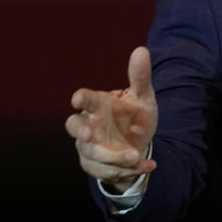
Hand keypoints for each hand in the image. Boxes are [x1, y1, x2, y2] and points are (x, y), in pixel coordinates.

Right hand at [65, 46, 157, 191]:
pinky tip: (147, 164)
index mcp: (99, 105)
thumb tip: (142, 50)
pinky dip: (128, 170)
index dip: (81, 98)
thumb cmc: (135, 116)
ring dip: (114, 157)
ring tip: (135, 155)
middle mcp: (89, 125)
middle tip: (89, 136)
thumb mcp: (143, 98)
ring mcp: (89, 147)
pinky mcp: (96, 165)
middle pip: (74, 127)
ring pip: (92, 154)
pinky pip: (106, 171)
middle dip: (79, 133)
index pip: (85, 99)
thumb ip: (140, 77)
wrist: (139, 143)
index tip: (78, 98)